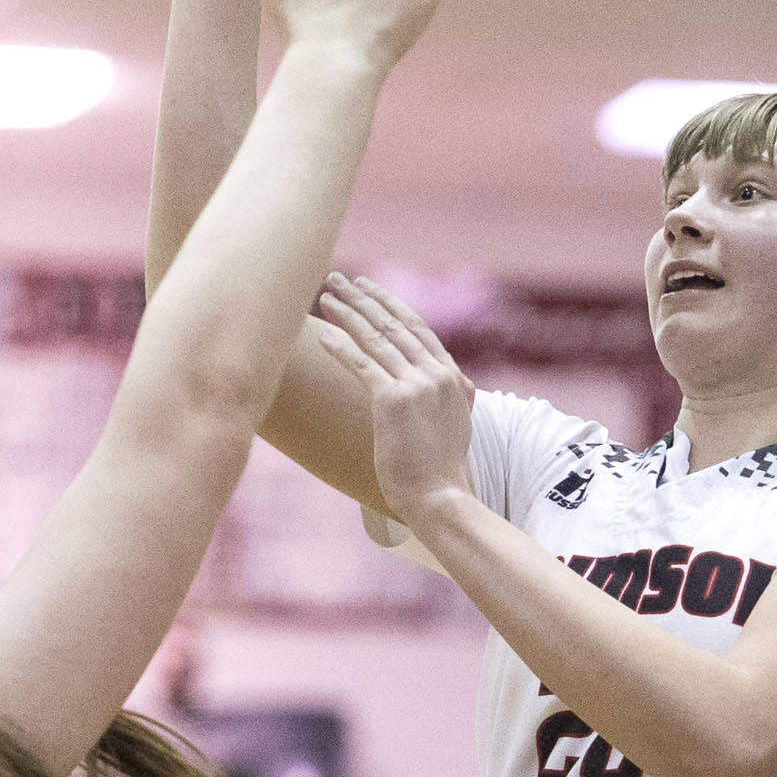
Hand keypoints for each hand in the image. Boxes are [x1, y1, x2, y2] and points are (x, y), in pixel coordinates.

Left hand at [315, 273, 476, 525]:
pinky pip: (361, 363)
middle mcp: (437, 374)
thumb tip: (445, 383)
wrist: (439, 497)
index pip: (417, 329)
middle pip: (395, 325)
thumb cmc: (439, 471)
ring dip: (347, 314)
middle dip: (363, 299)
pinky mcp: (394, 400)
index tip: (368, 288)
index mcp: (452, 377)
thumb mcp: (455, 424)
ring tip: (324, 297)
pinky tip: (322, 333)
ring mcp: (417, 384)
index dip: (389, 305)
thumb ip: (449, 396)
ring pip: (376, 339)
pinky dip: (340, 346)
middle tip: (338, 279)